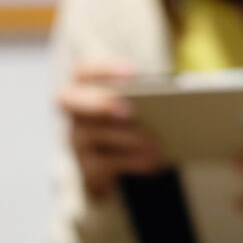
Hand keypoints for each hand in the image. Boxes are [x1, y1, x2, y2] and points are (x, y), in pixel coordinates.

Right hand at [58, 63, 163, 199]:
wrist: (121, 172)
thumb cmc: (135, 127)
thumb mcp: (140, 112)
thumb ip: (146, 101)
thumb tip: (172, 98)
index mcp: (85, 89)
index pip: (82, 72)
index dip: (103, 70)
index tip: (132, 73)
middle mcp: (74, 113)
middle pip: (69, 101)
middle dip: (99, 103)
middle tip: (129, 109)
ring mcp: (77, 142)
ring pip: (91, 135)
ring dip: (126, 138)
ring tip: (154, 142)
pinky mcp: (88, 170)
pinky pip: (104, 165)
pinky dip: (132, 162)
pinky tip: (154, 162)